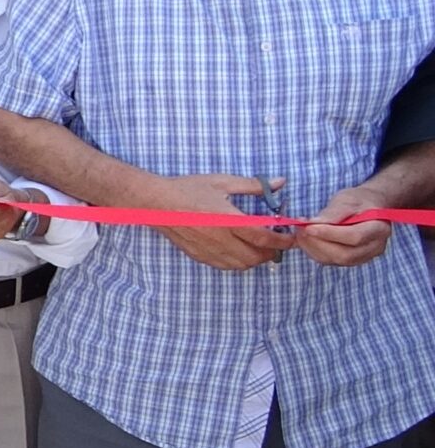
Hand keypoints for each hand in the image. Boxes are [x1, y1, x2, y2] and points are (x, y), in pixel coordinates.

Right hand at [146, 174, 294, 271]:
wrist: (156, 203)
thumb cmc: (188, 189)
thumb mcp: (223, 182)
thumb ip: (254, 185)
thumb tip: (281, 182)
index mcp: (227, 219)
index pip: (263, 237)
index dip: (282, 240)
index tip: (291, 238)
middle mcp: (219, 238)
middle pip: (255, 256)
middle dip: (272, 252)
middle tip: (278, 243)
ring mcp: (208, 249)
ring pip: (241, 264)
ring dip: (256, 259)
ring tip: (261, 248)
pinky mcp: (199, 255)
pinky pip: (225, 266)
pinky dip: (238, 262)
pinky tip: (240, 251)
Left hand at [298, 182, 394, 267]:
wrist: (367, 208)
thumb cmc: (358, 201)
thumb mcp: (347, 200)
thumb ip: (332, 213)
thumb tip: (312, 224)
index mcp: (379, 229)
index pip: (354, 237)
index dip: (329, 234)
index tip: (308, 227)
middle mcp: (374, 247)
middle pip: (344, 254)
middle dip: (318, 243)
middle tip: (300, 229)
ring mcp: (363, 257)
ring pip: (334, 260)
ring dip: (312, 248)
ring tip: (300, 232)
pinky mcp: (350, 260)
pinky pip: (329, 261)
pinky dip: (313, 251)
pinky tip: (305, 239)